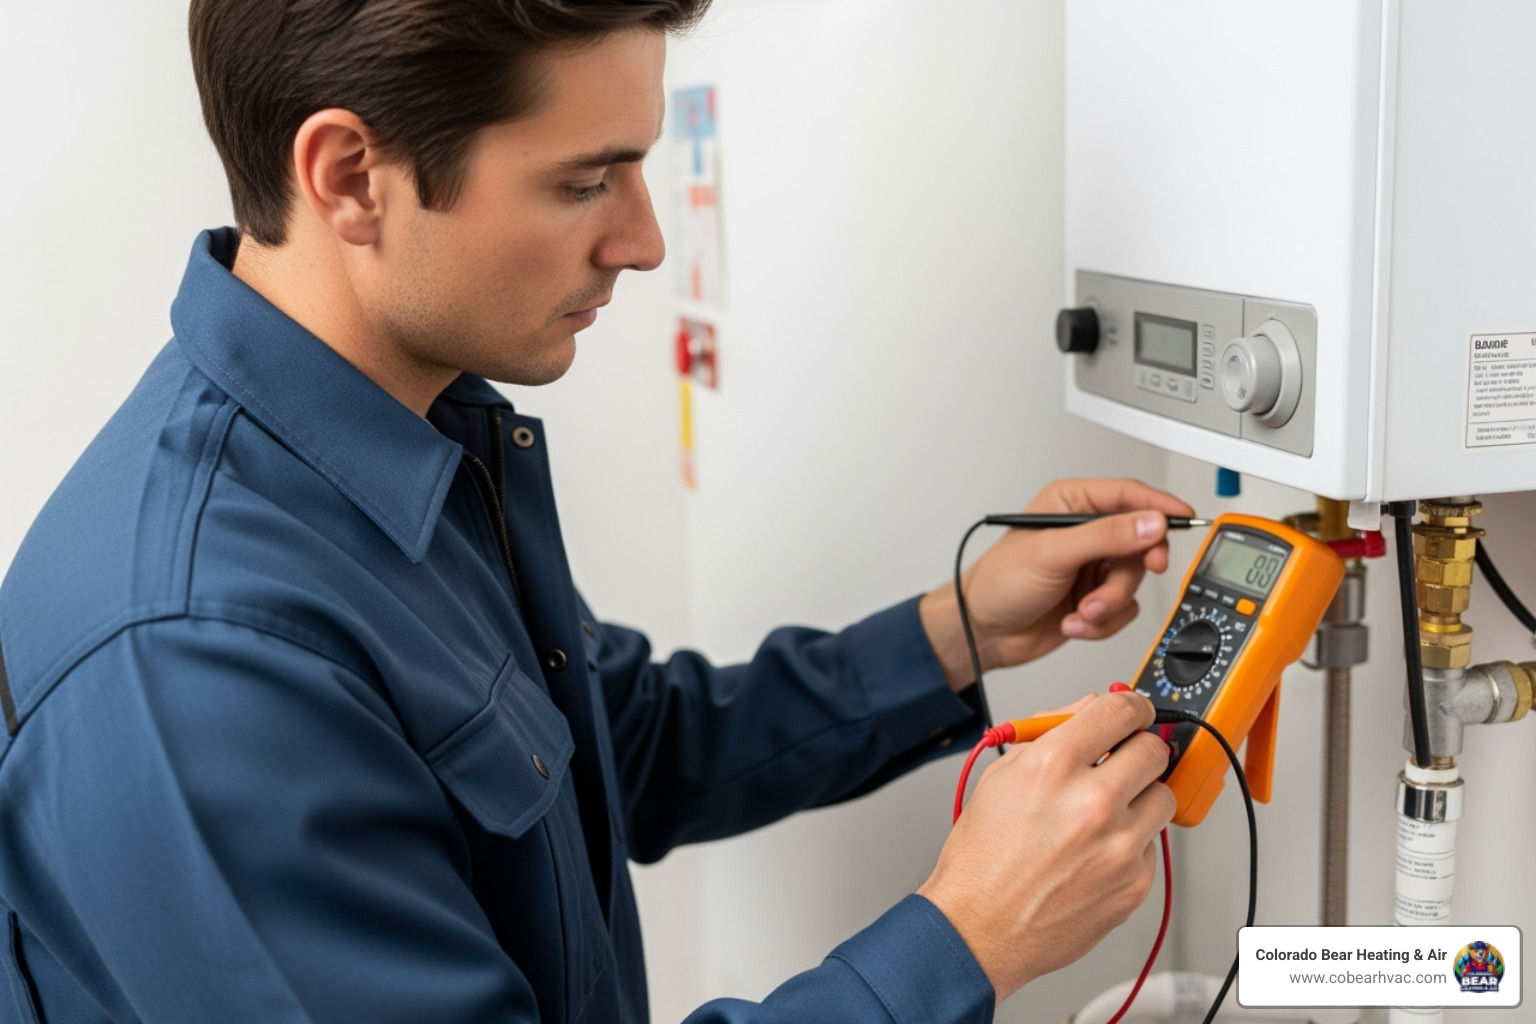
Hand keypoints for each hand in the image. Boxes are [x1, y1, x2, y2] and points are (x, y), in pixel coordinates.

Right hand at [916, 692, 1175, 1002]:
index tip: (1135, 711)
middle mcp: (1091, 802)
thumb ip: (1050, 736)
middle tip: (1125, 758)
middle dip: (1140, 748)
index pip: (1121, 710)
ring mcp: (1118, 846)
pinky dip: (1131, 842)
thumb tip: (1089, 711)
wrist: (979, 929)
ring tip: (1107, 811)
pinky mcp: (1134, 883)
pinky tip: (1096, 851)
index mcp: (1052, 766)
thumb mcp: (1001, 779)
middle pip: (1154, 749)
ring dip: (1141, 796)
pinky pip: (1152, 844)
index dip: (1132, 705)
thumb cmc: (983, 860)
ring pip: (1163, 796)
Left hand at [920, 479, 1193, 690]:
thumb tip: (1151, 522)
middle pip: (1140, 542)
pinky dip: (1102, 621)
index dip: (1159, 506)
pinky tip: (1074, 622)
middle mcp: (1085, 533)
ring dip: (1109, 602)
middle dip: (1131, 569)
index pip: (1128, 496)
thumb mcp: (1052, 553)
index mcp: (1071, 504)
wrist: (984, 632)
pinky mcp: (1094, 598)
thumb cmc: (999, 583)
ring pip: (1133, 581)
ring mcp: (1091, 567)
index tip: (1185, 518)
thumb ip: (1106, 536)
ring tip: (1082, 611)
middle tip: (1142, 571)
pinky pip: (1124, 609)